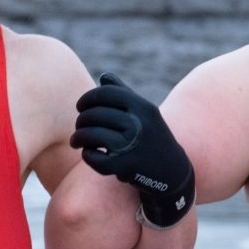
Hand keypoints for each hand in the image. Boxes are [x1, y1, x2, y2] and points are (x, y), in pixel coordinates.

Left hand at [71, 72, 194, 227]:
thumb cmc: (153, 138)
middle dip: (80, 121)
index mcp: (143, 107)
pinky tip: (89, 154)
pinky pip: (94, 157)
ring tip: (76, 142)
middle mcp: (139, 124)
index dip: (87, 98)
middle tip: (78, 127)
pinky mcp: (125, 166)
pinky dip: (87, 155)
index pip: (105, 93)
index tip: (80, 107)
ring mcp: (132, 146)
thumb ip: (124, 93)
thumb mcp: (145, 113)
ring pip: (91, 135)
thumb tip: (104, 76)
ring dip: (78, 138)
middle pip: (94, 115)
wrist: (172, 172)